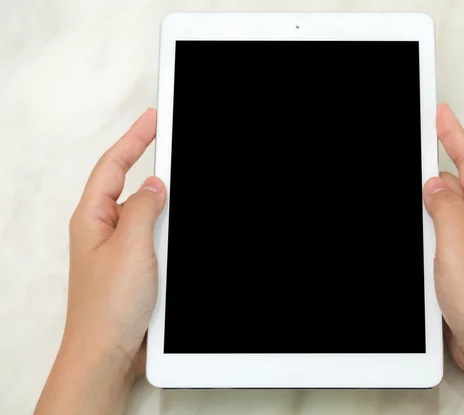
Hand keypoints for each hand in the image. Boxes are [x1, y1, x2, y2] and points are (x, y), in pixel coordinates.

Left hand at [35, 109, 164, 414]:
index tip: (153, 119)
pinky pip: (156, 237)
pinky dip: (170, 228)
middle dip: (149, 162)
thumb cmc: (107, 306)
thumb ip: (143, 210)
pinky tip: (180, 229)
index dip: (134, 139)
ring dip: (165, 203)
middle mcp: (105, 230)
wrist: (108, 352)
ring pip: (148, 213)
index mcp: (93, 219)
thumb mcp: (130, 247)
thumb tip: (154, 185)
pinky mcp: (137, 267)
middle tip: (170, 139)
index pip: (113, 166)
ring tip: (181, 193)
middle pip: (129, 184)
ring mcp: (122, 249)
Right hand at [423, 104, 463, 373]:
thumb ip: (445, 209)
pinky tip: (414, 229)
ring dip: (427, 199)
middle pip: (457, 180)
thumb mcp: (458, 247)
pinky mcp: (462, 259)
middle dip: (436, 163)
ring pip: (446, 207)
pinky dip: (427, 223)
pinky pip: (442, 229)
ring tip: (409, 197)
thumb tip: (433, 183)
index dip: (454, 135)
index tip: (439, 112)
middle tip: (414, 142)